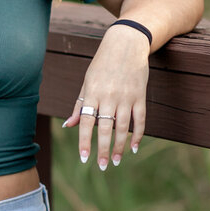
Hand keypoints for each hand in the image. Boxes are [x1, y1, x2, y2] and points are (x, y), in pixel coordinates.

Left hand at [61, 29, 149, 169]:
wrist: (126, 43)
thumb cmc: (102, 65)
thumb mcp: (87, 82)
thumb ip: (79, 105)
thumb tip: (69, 125)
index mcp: (92, 94)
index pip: (87, 122)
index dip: (85, 141)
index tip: (84, 158)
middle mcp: (109, 96)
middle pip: (106, 128)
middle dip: (104, 149)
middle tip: (103, 166)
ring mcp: (126, 96)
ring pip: (124, 126)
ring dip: (121, 146)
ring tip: (117, 161)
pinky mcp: (140, 95)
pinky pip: (140, 119)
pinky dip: (139, 134)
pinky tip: (134, 148)